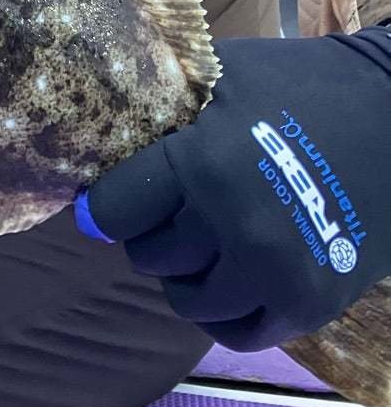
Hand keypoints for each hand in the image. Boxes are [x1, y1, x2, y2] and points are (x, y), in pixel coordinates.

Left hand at [76, 29, 390, 348]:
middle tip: (172, 210)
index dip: (108, 205)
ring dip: (184, 274)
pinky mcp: (310, 303)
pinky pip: (237, 332)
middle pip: (149, 255)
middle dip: (151, 232)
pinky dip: (222, 312)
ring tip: (201, 242)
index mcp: (205, 164)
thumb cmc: (299, 84)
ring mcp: (276, 273)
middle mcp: (236, 227)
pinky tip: (228, 278)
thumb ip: (163, 105)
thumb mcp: (222, 75)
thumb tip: (96, 136)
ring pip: (188, 300)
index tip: (106, 204)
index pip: (117, 211)